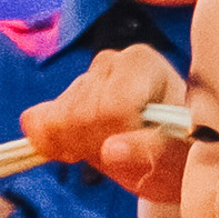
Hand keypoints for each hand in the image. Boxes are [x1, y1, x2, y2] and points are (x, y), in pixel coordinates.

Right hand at [19, 47, 189, 203]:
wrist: (171, 151)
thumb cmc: (181, 149)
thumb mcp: (181, 155)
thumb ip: (152, 151)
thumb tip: (111, 150)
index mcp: (144, 64)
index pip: (113, 106)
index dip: (123, 139)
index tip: (142, 150)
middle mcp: (111, 61)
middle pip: (82, 114)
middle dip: (100, 144)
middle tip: (126, 153)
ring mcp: (83, 77)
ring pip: (58, 121)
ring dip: (81, 146)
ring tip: (110, 149)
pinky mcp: (62, 96)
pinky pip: (36, 121)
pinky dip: (51, 143)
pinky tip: (78, 149)